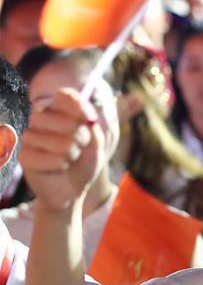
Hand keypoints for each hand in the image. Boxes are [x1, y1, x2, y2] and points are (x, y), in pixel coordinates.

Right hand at [19, 89, 103, 211]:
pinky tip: (59, 167)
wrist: (73, 188)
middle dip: (80, 135)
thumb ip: (91, 124)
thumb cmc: (84, 161)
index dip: (78, 106)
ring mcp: (29, 137)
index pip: (64, 96)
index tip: (89, 119)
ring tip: (70, 158)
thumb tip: (84, 114)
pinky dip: (61, 165)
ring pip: (58, 141)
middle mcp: (39, 120)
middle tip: (81, 145)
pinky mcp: (25, 156)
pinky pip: (50, 158)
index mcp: (57, 111)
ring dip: (72, 153)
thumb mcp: (96, 141)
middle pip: (59, 118)